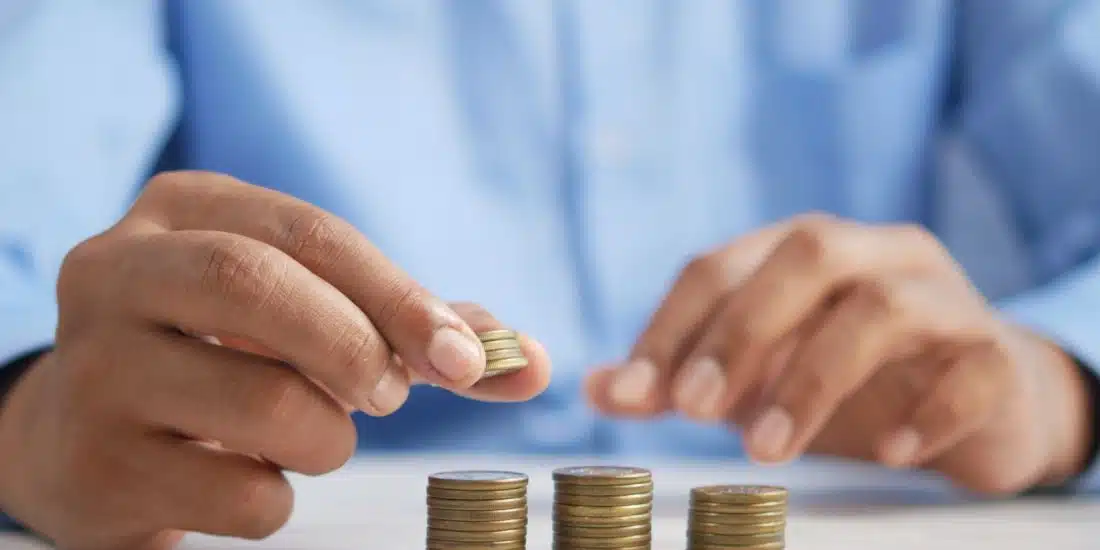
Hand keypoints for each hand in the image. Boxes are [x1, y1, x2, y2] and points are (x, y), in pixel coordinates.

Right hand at [0, 172, 550, 549]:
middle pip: (258, 285)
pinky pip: (236, 492)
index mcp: (183, 211)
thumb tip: (529, 362)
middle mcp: (119, 271)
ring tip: (313, 436)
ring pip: (261, 401)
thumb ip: (414, 329)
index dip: (400, 296)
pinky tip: (250, 476)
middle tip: (389, 396)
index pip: (310, 233)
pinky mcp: (95, 461)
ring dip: (327, 436)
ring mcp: (94, 367)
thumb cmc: (224, 358)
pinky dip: (278, 497)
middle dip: (356, 347)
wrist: (89, 436)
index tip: (467, 359)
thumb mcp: (302, 313)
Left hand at [586, 214, 1091, 494]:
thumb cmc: (851, 379)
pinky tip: (888, 452)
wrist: (981, 400)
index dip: (670, 326)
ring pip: (882, 307)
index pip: (720, 265)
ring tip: (768, 450)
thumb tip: (596, 388)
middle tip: (694, 409)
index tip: (632, 393)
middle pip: (806, 255)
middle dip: (740, 332)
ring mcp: (943, 297)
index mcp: (803, 250)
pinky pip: (971, 368)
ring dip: (813, 379)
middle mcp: (874, 254)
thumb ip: (681, 378)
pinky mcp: (996, 354)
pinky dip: (926, 410)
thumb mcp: (756, 377)